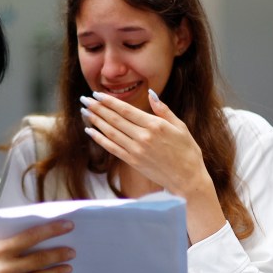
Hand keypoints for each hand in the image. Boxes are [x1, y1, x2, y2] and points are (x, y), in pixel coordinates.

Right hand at [0, 220, 74, 272]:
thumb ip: (4, 245)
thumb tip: (27, 239)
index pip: (31, 237)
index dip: (52, 230)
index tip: (67, 226)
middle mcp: (5, 269)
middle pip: (40, 259)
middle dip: (59, 254)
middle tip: (72, 251)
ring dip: (56, 272)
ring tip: (67, 267)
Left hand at [82, 90, 226, 242]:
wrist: (187, 179)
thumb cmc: (187, 151)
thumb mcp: (180, 126)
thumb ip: (163, 110)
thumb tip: (151, 94)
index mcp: (155, 125)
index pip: (126, 110)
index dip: (109, 101)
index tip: (97, 94)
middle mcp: (143, 137)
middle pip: (115, 120)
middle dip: (98, 108)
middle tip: (84, 99)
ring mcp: (136, 151)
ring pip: (111, 133)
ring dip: (96, 121)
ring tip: (85, 111)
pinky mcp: (133, 162)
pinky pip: (112, 148)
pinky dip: (100, 139)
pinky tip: (90, 131)